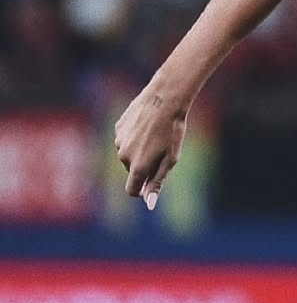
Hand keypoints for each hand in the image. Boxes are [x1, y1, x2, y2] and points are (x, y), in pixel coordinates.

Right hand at [114, 83, 189, 209]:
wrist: (164, 99)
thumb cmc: (172, 131)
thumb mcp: (170, 159)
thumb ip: (157, 182)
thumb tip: (149, 203)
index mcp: (138, 166)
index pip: (131, 190)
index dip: (141, 191)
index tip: (150, 185)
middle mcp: (123, 155)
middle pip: (132, 171)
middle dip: (144, 167)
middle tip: (162, 152)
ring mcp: (118, 140)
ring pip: (128, 154)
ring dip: (139, 152)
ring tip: (156, 137)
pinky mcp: (117, 128)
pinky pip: (125, 140)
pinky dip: (135, 138)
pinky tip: (147, 127)